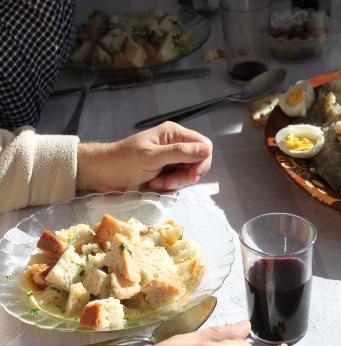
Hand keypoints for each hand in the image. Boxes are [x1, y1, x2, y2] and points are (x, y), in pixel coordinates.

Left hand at [76, 122, 212, 191]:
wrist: (103, 173)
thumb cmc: (123, 161)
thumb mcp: (152, 157)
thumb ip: (180, 152)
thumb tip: (207, 149)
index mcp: (174, 134)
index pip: (204, 145)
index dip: (202, 162)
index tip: (192, 176)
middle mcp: (175, 143)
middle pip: (198, 161)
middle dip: (186, 175)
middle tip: (170, 183)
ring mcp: (171, 157)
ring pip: (189, 172)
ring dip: (176, 182)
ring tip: (157, 184)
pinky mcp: (166, 169)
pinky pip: (178, 179)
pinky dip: (169, 185)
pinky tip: (154, 184)